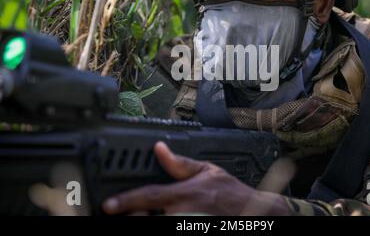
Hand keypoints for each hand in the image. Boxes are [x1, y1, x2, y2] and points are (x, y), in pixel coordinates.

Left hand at [102, 142, 289, 215]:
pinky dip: (161, 221)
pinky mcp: (188, 231)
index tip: (109, 205)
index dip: (125, 201)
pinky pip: (166, 230)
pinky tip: (169, 216)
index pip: (148, 196)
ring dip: (148, 218)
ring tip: (157, 212)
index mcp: (184, 194)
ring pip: (154, 225)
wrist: (252, 213)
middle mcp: (180, 214)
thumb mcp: (208, 171)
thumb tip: (160, 149)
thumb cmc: (231, 195)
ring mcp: (183, 225)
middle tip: (132, 211)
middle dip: (135, 214)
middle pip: (145, 218)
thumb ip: (181, 163)